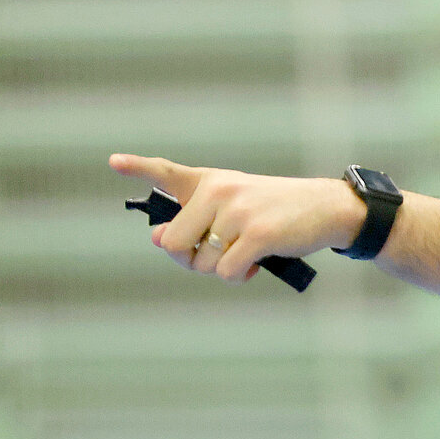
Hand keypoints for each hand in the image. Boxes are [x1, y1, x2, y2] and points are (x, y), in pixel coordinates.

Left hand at [108, 154, 366, 284]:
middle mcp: (218, 191)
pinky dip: (240, 277)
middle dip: (190, 260)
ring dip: (221, 271)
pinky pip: (227, 272)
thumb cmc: (277, 211)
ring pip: (203, 263)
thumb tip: (157, 239)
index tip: (113, 161)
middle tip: (216, 257)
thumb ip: (195, 221)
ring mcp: (237, 212)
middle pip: (173, 243)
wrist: (326, 208)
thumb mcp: (235, 206)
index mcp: (209, 181)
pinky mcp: (258, 234)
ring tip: (247, 256)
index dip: (138, 167)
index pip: (166, 172)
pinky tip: (257, 264)